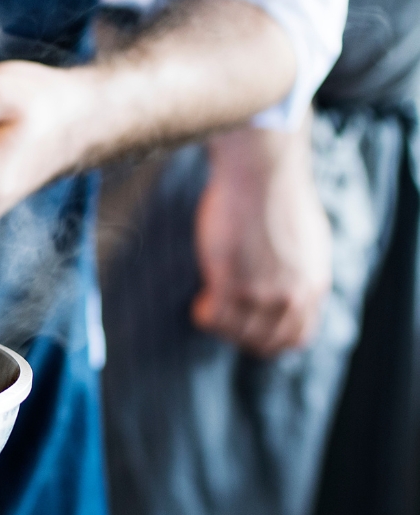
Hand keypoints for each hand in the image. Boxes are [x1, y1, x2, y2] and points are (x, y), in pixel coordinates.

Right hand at [191, 115, 331, 356]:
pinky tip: (201, 298)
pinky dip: (204, 315)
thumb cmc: (278, 195)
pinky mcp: (231, 282)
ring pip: (236, 333)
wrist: (262, 173)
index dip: (269, 338)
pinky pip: (214, 319)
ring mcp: (261, 292)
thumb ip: (301, 271)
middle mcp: (291, 295)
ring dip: (220, 324)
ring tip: (210, 302)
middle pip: (263, 342)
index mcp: (312, 286)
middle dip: (240, 334)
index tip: (250, 325)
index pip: (295, 338)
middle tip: (224, 315)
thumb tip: (291, 285)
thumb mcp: (309, 241)